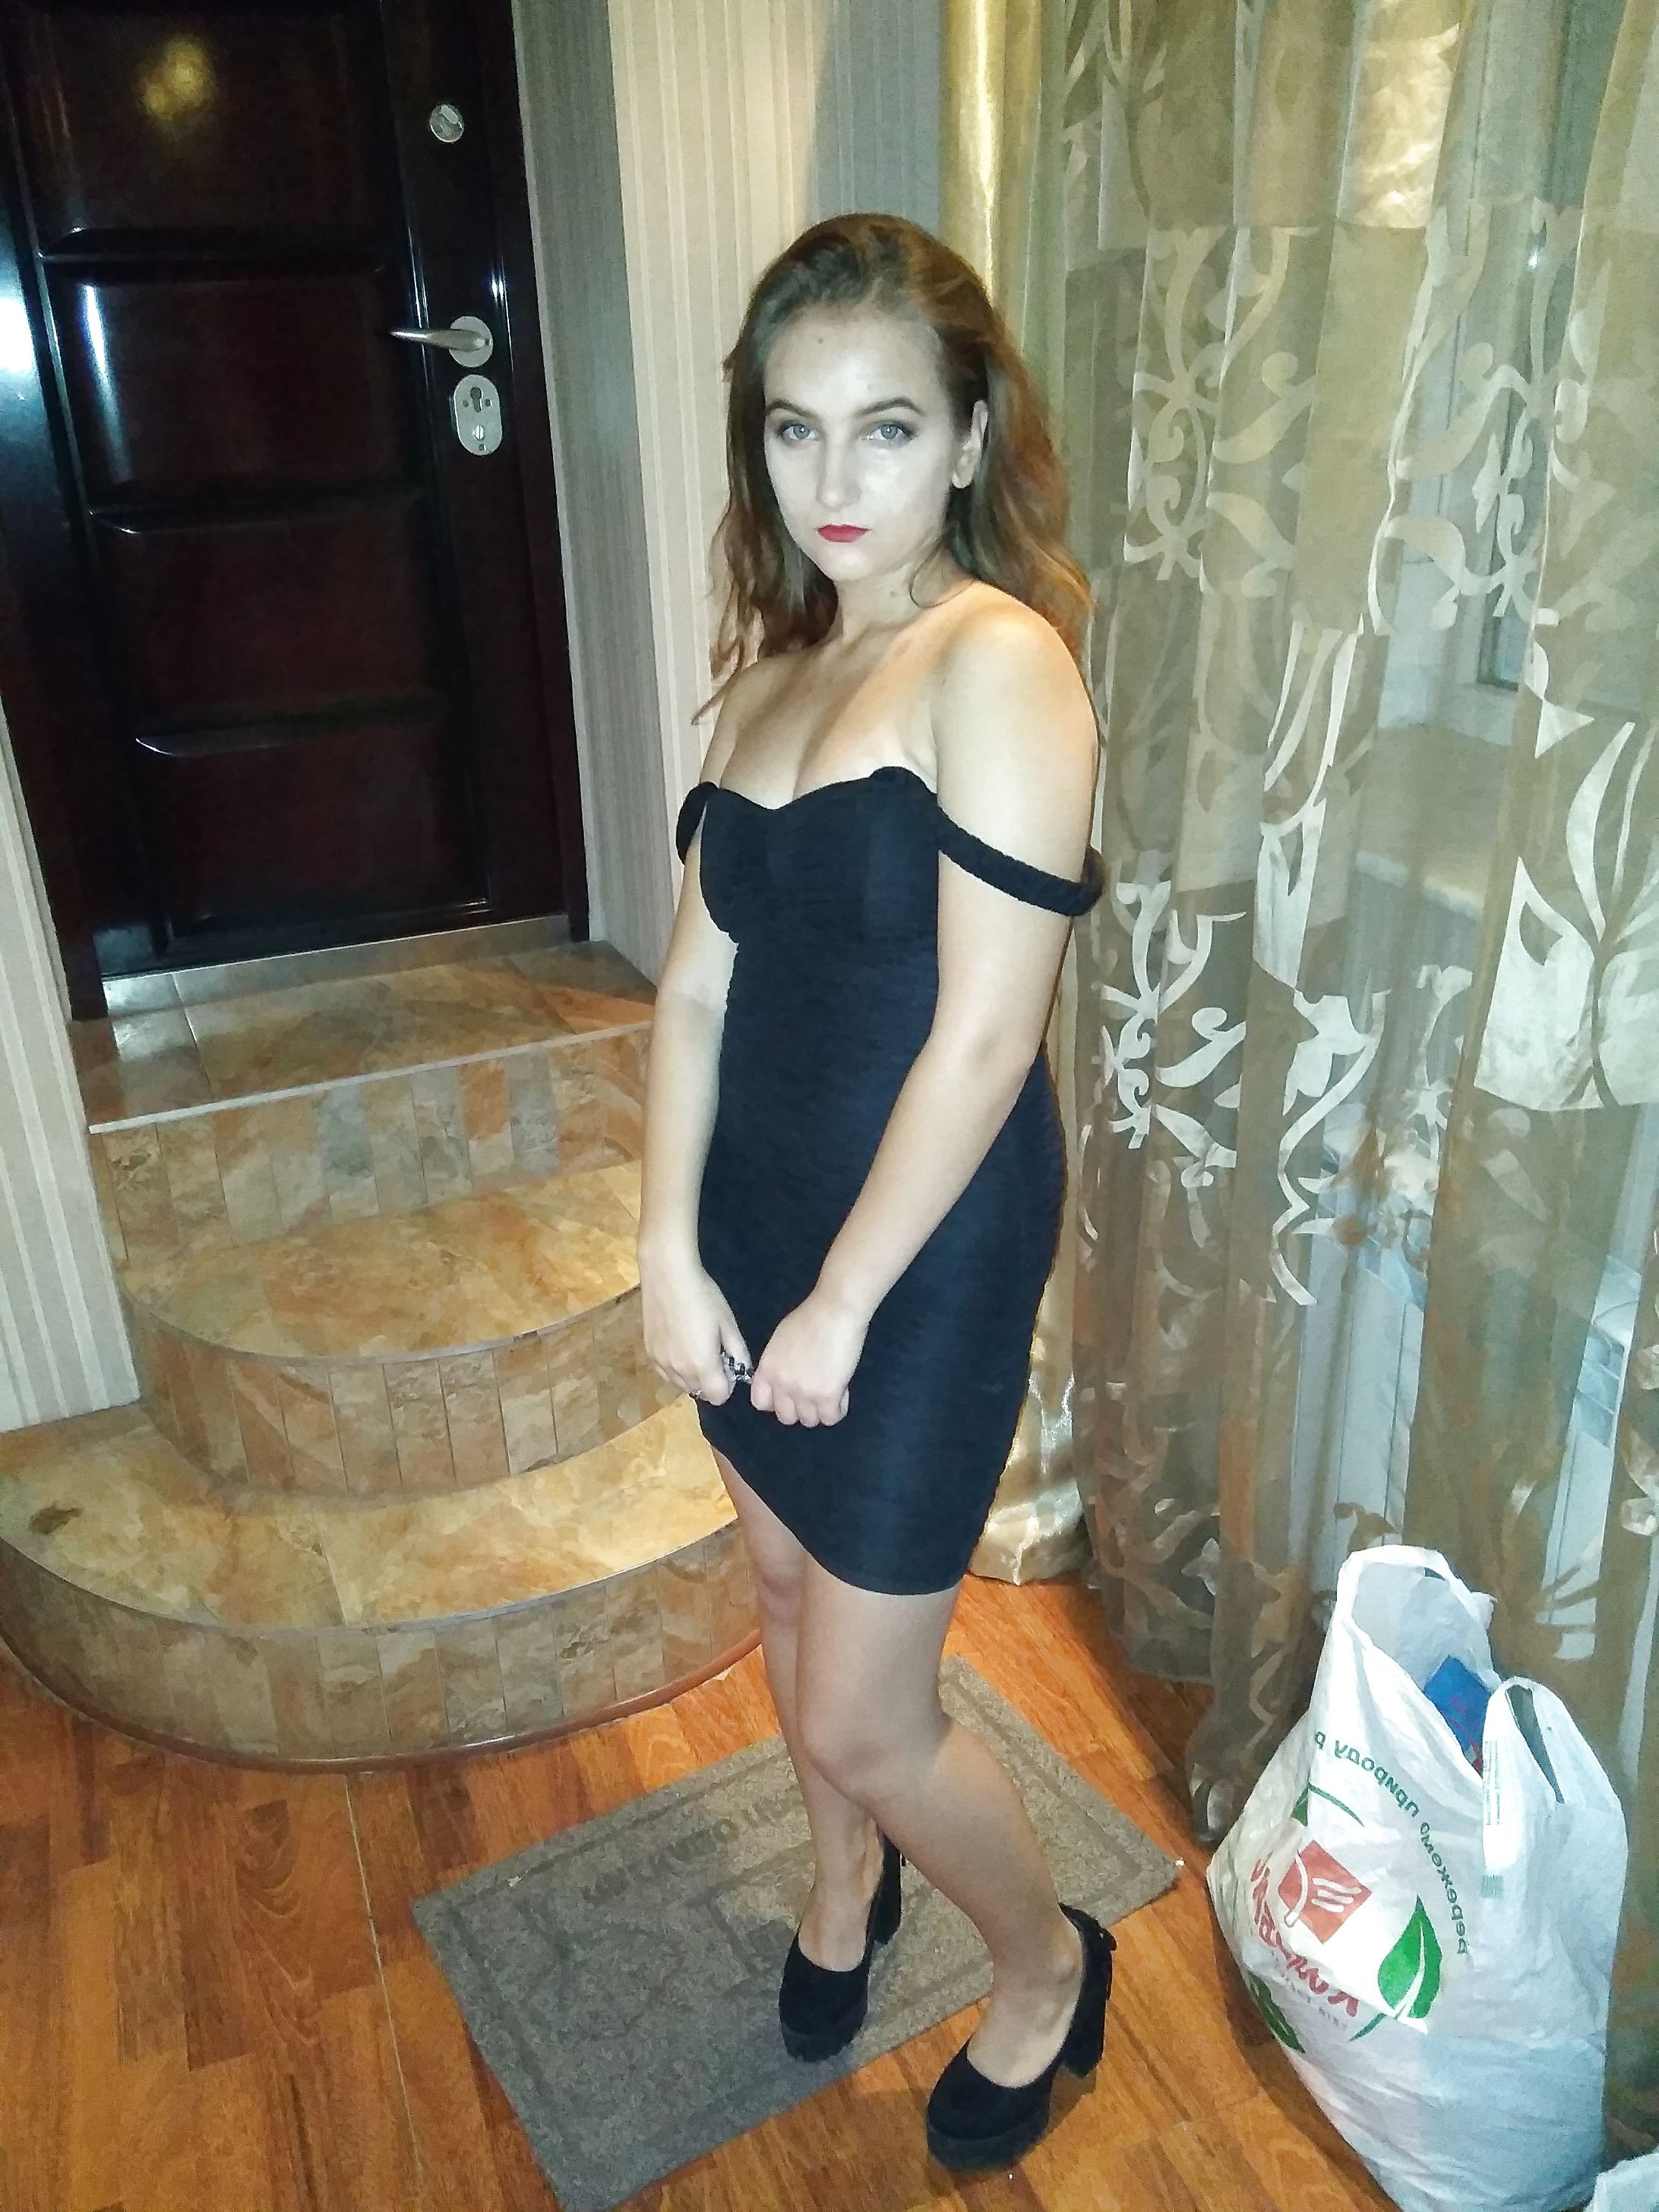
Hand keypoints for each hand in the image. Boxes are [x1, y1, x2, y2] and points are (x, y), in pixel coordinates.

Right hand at [638, 1244, 750, 1405]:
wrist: (668, 1276)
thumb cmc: (704, 1296)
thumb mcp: (728, 1323)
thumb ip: (738, 1353)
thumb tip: (742, 1371)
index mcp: (703, 1365)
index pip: (718, 1397)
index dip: (727, 1384)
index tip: (727, 1364)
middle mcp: (679, 1371)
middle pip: (699, 1392)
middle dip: (709, 1380)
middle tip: (712, 1352)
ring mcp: (660, 1363)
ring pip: (681, 1385)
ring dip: (691, 1375)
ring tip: (694, 1346)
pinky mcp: (649, 1353)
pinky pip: (665, 1373)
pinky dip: (675, 1368)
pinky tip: (679, 1345)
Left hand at [748, 1288, 869, 1425]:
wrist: (834, 1311)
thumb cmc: (810, 1317)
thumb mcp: (781, 1340)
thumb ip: (779, 1363)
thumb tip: (786, 1377)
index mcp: (767, 1369)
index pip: (760, 1402)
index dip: (776, 1402)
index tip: (789, 1395)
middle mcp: (781, 1384)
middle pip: (786, 1417)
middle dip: (800, 1408)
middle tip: (814, 1393)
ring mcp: (803, 1392)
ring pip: (810, 1421)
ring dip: (820, 1409)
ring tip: (831, 1391)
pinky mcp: (827, 1395)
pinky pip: (831, 1418)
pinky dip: (838, 1409)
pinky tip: (842, 1394)